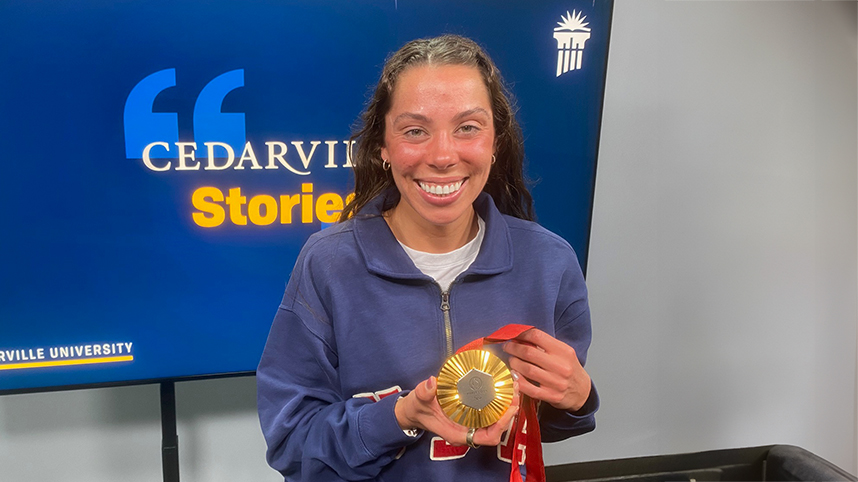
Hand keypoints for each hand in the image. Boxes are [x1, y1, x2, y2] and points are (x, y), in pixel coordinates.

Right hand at [395, 376, 519, 446]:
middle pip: (497, 428)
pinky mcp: (472, 415)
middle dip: (509, 413)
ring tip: (513, 388)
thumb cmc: (418, 409)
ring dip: (506, 406)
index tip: (508, 410)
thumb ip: (424, 392)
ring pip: (496, 420)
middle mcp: (468, 430)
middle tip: (515, 393)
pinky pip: (490, 412)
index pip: (487, 437)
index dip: (501, 426)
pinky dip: (499, 402)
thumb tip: (431, 383)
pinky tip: (503, 388)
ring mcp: (471, 424)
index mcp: (458, 433)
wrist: (414, 411)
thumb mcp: (418, 399)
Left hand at [503, 328, 590, 411]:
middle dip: (513, 348)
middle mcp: (561, 366)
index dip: (521, 334)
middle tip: (507, 347)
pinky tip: (513, 375)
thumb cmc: (570, 369)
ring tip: (511, 360)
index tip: (514, 335)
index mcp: (564, 351)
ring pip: (527, 369)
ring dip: (514, 363)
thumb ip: (546, 345)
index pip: (537, 336)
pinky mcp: (551, 396)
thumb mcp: (564, 353)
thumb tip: (521, 337)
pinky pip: (528, 388)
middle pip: (529, 352)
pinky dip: (518, 380)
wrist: (583, 392)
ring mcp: (556, 382)